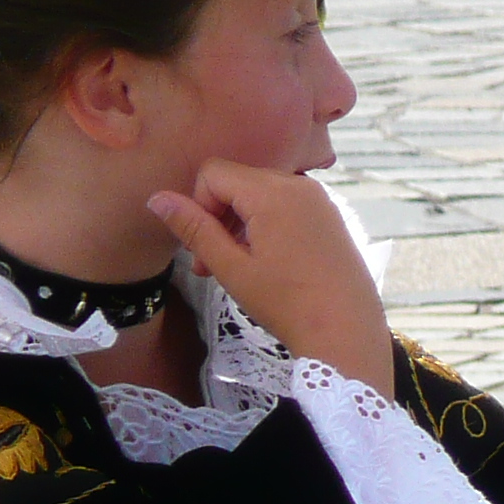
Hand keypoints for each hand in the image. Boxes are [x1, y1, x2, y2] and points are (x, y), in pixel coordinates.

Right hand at [148, 161, 393, 389]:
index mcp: (272, 192)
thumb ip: (194, 228)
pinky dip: (266, 225)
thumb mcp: (231, 267)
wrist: (347, 330)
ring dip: (239, 224)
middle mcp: (298, 184)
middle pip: (237, 181)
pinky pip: (286, 205)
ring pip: (260, 194)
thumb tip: (157, 198)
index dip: (198, 205)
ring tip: (236, 268)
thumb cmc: (286, 302)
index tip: (204, 246)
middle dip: (217, 217)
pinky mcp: (330, 215)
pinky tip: (267, 263)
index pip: (213, 172)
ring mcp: (319, 198)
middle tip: (210, 264)